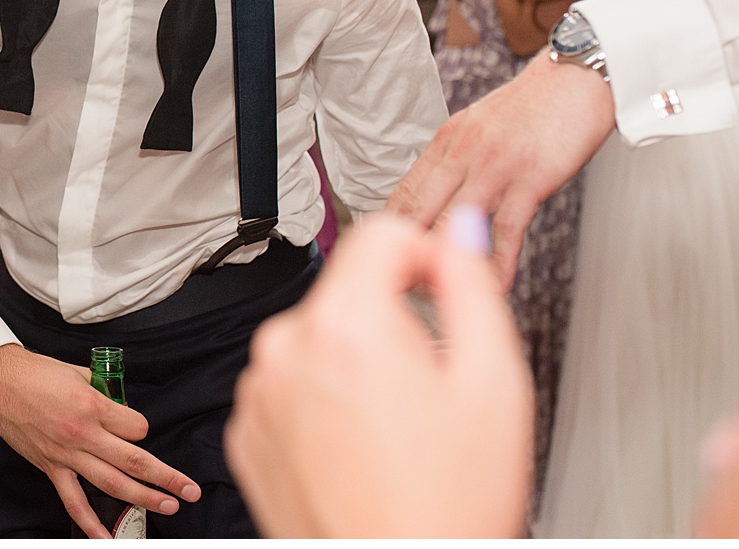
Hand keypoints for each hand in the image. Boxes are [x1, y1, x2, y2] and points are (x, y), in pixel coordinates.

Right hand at [0, 343, 200, 536]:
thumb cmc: (35, 373)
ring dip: (145, 498)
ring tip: (168, 505)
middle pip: (135, 461)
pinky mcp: (51, 468)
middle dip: (167, 477)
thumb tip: (120, 406)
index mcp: (93, 406)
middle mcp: (83, 434)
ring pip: (113, 484)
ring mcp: (67, 455)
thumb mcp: (77, 373)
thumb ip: (102, 392)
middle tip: (190, 490)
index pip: (136, 426)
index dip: (142, 428)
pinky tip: (107, 537)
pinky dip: (91, 524)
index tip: (137, 427)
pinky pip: (74, 502)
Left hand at [225, 210, 531, 536]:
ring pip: (318, 343)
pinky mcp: (245, 433)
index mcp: (343, 326)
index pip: (380, 234)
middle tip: (432, 390)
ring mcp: (257, 394)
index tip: (446, 288)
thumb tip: (460, 229)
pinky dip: (323, 406)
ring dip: (356, 366)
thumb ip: (474, 286)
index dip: (427, 254)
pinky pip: (290, 390)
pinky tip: (360, 452)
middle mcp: (285, 350)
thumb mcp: (493, 384)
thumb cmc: (446, 508)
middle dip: (393, 324)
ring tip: (397, 434)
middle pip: (348, 295)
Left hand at [386, 53, 615, 286]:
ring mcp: (494, 164)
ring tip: (436, 296)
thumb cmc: (536, 105)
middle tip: (395, 287)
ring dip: (443, 261)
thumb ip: (458, 159)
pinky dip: (497, 260)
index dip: (389, 229)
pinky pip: (506, 226)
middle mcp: (462, 152)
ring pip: (454, 218)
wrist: (578, 76)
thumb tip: (438, 194)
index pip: (405, 190)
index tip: (381, 260)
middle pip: (418, 207)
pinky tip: (494, 285)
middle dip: (403, 251)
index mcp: (448, 141)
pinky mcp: (530, 176)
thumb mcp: (481, 126)